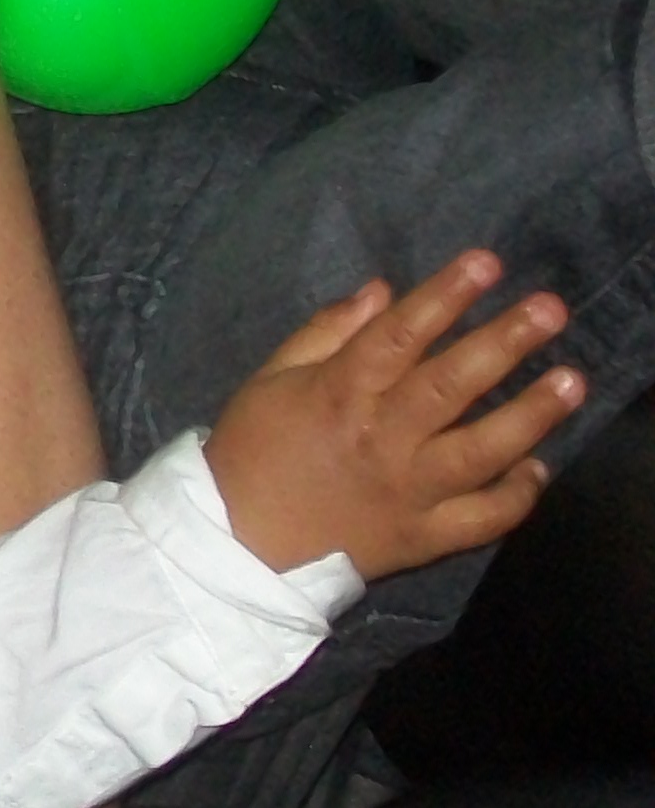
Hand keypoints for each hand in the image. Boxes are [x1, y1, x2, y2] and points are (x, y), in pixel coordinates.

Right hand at [205, 251, 582, 574]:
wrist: (236, 544)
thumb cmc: (251, 451)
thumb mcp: (268, 380)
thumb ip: (325, 334)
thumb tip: (382, 290)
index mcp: (338, 395)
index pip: (398, 336)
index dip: (444, 296)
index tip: (487, 263)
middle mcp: (380, 439)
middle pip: (450, 385)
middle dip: (504, 342)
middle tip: (551, 310)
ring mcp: (406, 492)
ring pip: (480, 451)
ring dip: (531, 415)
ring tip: (572, 381)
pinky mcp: (421, 537)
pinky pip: (481, 519)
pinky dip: (516, 496)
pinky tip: (538, 467)